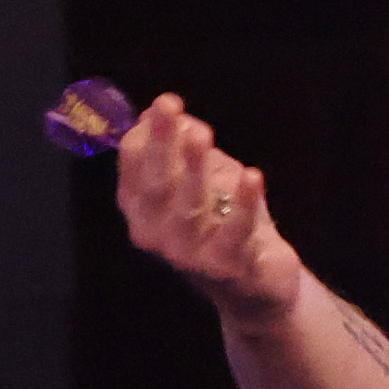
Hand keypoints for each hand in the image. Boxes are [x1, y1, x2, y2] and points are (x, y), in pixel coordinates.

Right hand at [112, 87, 307, 318]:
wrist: (254, 286)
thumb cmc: (222, 221)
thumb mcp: (200, 176)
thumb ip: (181, 144)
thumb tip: (161, 110)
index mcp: (141, 208)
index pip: (133, 168)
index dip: (147, 135)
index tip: (165, 102)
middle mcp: (155, 234)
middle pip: (155, 185)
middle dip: (161, 143)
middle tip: (170, 105)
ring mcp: (187, 256)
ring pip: (188, 208)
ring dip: (194, 169)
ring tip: (203, 135)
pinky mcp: (224, 269)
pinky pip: (234, 232)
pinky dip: (244, 203)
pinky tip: (252, 176)